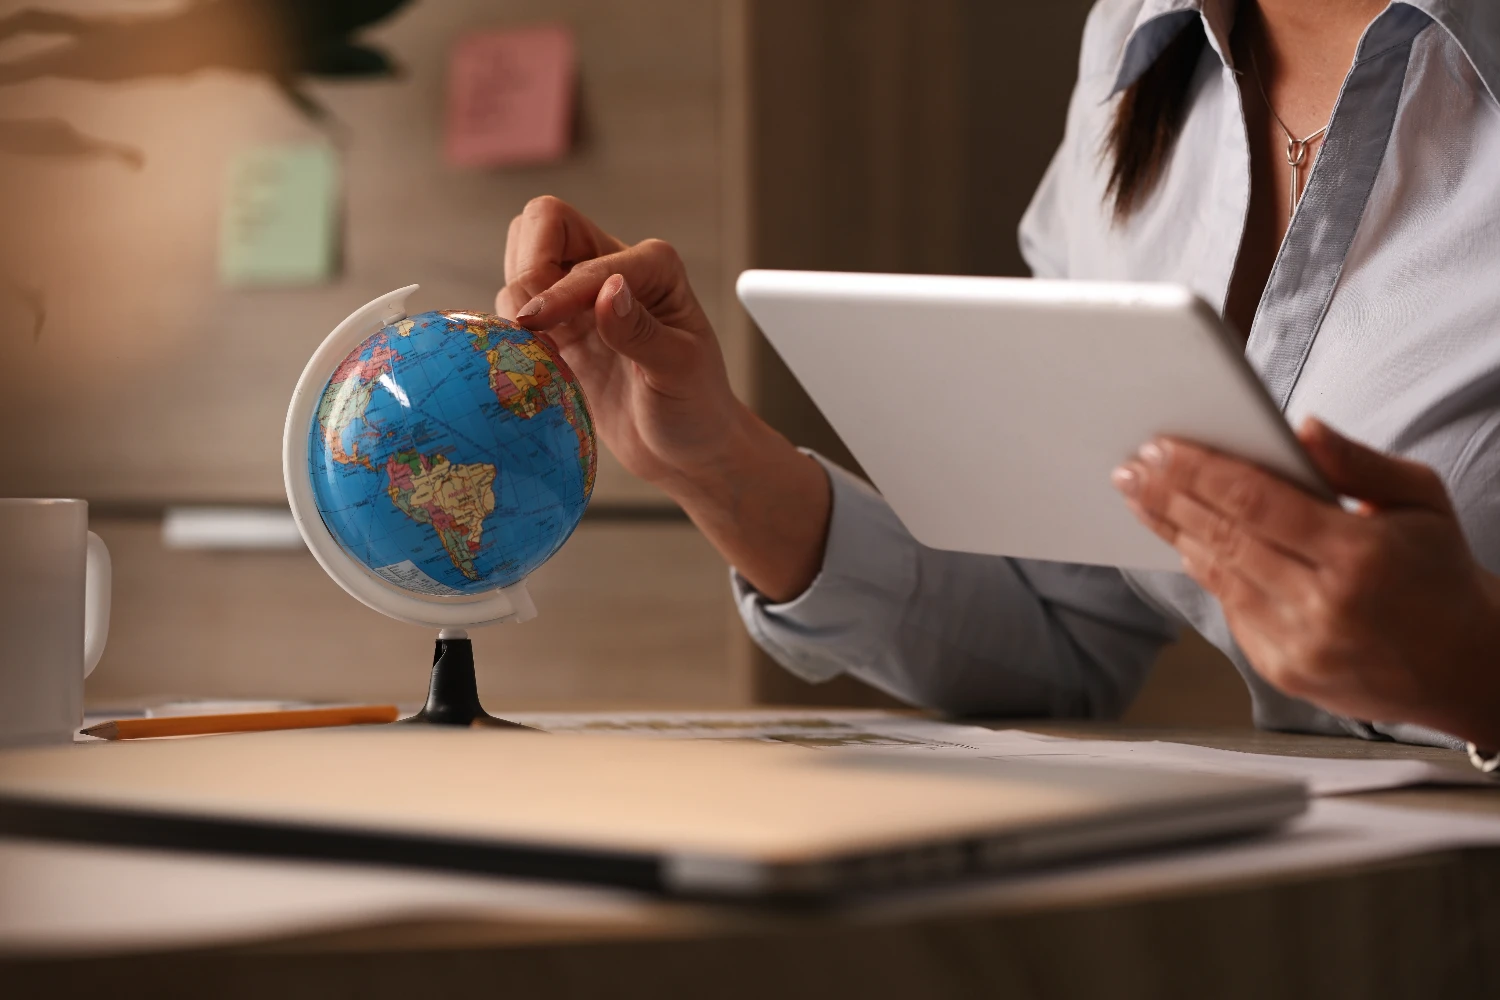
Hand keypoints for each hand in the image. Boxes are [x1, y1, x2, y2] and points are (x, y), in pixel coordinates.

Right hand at [495, 197, 830, 600]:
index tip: (538, 326)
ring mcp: (581, 299)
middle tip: (531, 323)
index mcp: (653, 266)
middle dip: (526, 267)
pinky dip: (510, 329)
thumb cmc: (696, 407)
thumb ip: (640, 331)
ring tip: (536, 348)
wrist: (684, 451)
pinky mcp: (560, 331)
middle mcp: (614, 269)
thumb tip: (607, 289)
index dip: (559, 288)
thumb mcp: (679, 371)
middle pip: (542, 224)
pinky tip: (531, 362)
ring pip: (521, 263)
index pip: (587, 253)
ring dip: (516, 300)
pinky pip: (516, 309)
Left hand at [1112, 419, 1499, 746]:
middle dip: (1169, 496)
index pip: (1257, 501)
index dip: (1199, 471)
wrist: (1467, 669)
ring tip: (1141, 497)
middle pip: (1224, 537)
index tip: (1160, 447)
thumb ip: (1357, 461)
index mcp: (1360, 555)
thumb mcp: (1421, 499)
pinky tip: (1183, 540)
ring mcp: (1299, 644)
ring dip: (1173, 531)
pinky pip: (1231, 608)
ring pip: (1217, 574)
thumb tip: (1301, 428)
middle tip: (1131, 467)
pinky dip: (1205, 570)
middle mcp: (1324, 605)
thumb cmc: (1440, 575)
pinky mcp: (1284, 672)